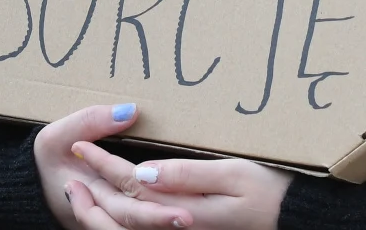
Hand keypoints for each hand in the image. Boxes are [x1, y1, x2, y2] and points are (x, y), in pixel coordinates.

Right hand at [34, 105, 190, 229]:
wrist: (34, 184)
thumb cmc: (48, 157)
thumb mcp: (58, 134)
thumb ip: (91, 121)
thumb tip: (132, 111)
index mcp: (89, 196)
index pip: (125, 210)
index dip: (152, 213)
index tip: (182, 210)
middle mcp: (103, 214)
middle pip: (134, 225)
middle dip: (162, 222)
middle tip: (190, 218)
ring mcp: (110, 220)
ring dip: (161, 226)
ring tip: (190, 219)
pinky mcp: (118, 220)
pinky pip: (136, 227)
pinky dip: (156, 223)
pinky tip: (180, 214)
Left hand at [72, 142, 290, 229]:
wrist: (295, 220)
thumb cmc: (270, 193)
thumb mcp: (233, 177)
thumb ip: (187, 175)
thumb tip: (143, 172)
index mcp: (185, 211)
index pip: (131, 187)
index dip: (104, 165)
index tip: (80, 144)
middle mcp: (178, 227)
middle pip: (124, 212)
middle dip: (93, 189)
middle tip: (69, 164)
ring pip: (131, 225)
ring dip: (102, 207)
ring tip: (81, 182)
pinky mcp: (189, 228)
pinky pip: (146, 228)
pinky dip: (123, 217)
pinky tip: (117, 199)